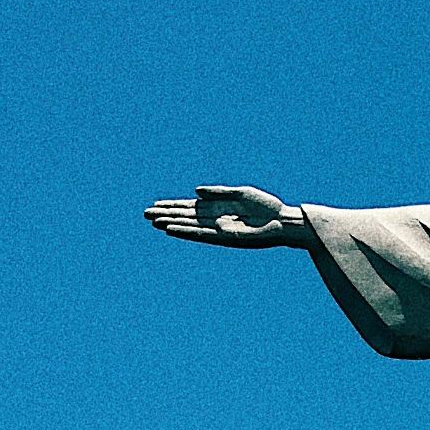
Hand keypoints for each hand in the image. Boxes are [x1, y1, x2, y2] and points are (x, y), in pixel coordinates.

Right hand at [145, 186, 308, 247]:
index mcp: (219, 208)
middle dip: (166, 215)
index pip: (190, 208)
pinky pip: (201, 234)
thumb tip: (195, 192)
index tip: (155, 206)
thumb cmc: (266, 208)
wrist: (283, 221)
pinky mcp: (225, 238)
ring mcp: (219, 229)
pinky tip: (172, 229)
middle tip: (145, 214)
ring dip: (172, 224)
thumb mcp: (241, 193)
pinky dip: (186, 232)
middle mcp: (216, 220)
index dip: (173, 206)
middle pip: (186, 217)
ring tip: (154, 222)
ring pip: (190, 226)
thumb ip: (218, 192)